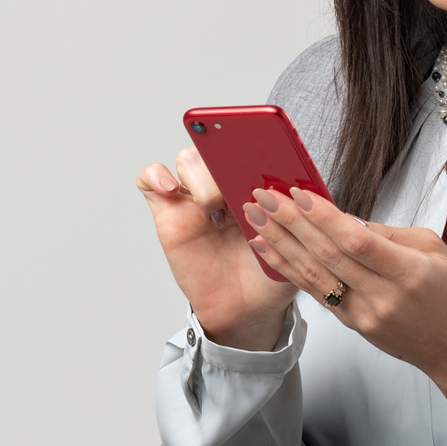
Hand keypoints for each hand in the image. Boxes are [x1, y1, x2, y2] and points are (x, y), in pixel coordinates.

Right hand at [136, 147, 296, 350]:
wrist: (245, 309)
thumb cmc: (269, 276)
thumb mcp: (296, 245)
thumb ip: (295, 216)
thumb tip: (296, 187)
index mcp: (257, 185)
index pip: (253, 146)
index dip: (256, 136)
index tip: (267, 141)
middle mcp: (225, 185)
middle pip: (217, 146)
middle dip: (227, 158)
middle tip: (242, 188)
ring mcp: (195, 198)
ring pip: (188, 159)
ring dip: (202, 177)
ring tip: (213, 208)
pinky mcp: (170, 213)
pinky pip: (150, 180)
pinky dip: (156, 176)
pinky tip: (171, 190)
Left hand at [247, 187, 446, 445]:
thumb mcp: (433, 249)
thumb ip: (386, 233)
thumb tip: (340, 217)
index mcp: (409, 274)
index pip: (358, 243)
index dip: (325, 218)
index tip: (298, 193)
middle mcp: (382, 299)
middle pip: (328, 256)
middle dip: (292, 223)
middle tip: (263, 195)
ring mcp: (364, 316)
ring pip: (314, 275)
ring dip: (280, 243)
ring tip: (254, 217)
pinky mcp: (351, 325)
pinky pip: (315, 291)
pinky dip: (288, 267)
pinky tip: (267, 247)